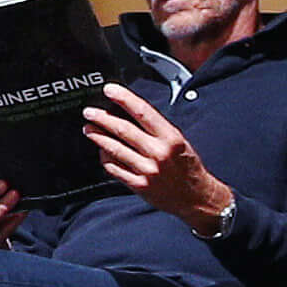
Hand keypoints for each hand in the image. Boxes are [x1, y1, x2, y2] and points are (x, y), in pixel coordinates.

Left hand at [84, 85, 231, 232]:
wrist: (196, 197)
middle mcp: (159, 153)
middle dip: (102, 119)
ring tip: (89, 129)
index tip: (110, 90)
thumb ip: (157, 128)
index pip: (143, 112)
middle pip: (123, 130)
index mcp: (171, 138)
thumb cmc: (187, 166)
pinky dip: (105, 158)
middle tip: (89, 112)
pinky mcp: (139, 185)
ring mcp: (148, 170)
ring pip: (115, 149)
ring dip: (98, 137)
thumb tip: (130, 111)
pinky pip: (115, 169)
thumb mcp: (179, 140)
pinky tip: (101, 152)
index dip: (124, 98)